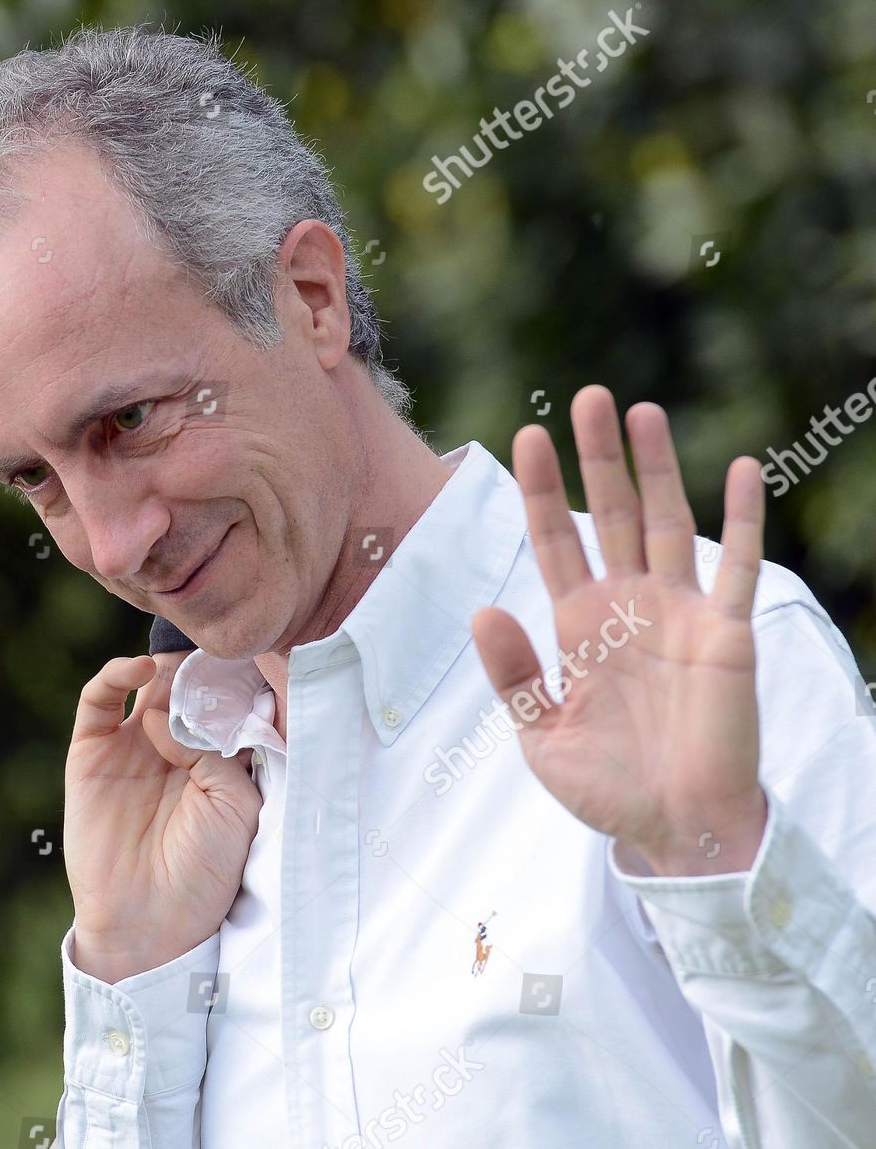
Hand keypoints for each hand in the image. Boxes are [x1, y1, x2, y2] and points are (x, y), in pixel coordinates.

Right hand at [64, 650, 261, 982]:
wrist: (151, 924)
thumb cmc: (204, 872)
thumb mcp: (235, 805)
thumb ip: (213, 750)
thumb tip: (169, 714)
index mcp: (213, 756)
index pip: (221, 697)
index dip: (232, 674)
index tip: (249, 651)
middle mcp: (172, 745)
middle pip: (184, 683)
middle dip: (198, 664)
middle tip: (213, 648)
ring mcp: (130, 745)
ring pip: (145, 683)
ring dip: (163, 666)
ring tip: (177, 670)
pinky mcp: (90, 752)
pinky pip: (97, 700)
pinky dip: (115, 674)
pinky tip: (141, 671)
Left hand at [470, 385, 767, 876]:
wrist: (678, 833)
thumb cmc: (608, 789)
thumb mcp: (541, 735)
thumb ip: (512, 675)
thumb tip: (483, 609)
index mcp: (579, 623)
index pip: (556, 540)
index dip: (542, 490)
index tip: (527, 436)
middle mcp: (628, 604)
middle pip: (611, 513)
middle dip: (598, 457)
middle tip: (588, 396)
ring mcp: (679, 612)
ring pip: (667, 522)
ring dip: (657, 468)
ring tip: (642, 411)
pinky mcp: (727, 633)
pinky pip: (739, 566)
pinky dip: (744, 519)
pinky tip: (743, 467)